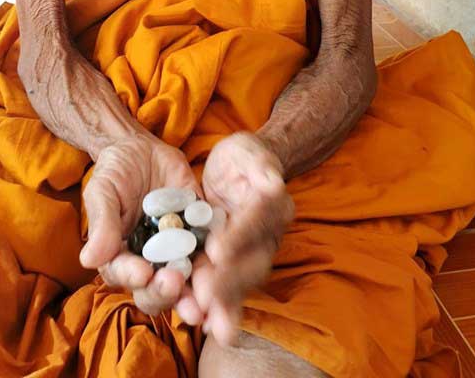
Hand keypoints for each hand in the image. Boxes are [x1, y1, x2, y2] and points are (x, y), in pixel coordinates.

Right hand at [79, 134, 203, 318]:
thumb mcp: (103, 190)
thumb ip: (102, 224)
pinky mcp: (200, 234)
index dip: (132, 277)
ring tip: (206, 296)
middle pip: (156, 289)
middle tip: (175, 283)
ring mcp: (177, 250)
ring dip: (196, 293)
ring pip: (186, 280)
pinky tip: (227, 263)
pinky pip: (211, 250)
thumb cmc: (115, 171)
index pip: (124, 275)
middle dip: (165, 292)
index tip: (142, 273)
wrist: (143, 149)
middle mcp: (150, 261)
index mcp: (121, 256)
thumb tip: (88, 260)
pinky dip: (219, 260)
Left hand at [192, 132, 293, 344]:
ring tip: (206, 321)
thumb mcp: (248, 152)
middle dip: (228, 281)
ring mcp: (251, 256)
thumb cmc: (242, 158)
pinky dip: (215, 307)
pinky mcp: (232, 266)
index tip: (216, 250)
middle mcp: (268, 237)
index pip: (256, 223)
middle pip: (251, 263)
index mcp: (274, 207)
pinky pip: (227, 289)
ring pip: (241, 283)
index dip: (238, 237)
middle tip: (204, 295)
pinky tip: (200, 323)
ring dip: (224, 303)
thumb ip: (261, 164)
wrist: (238, 171)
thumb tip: (274, 182)